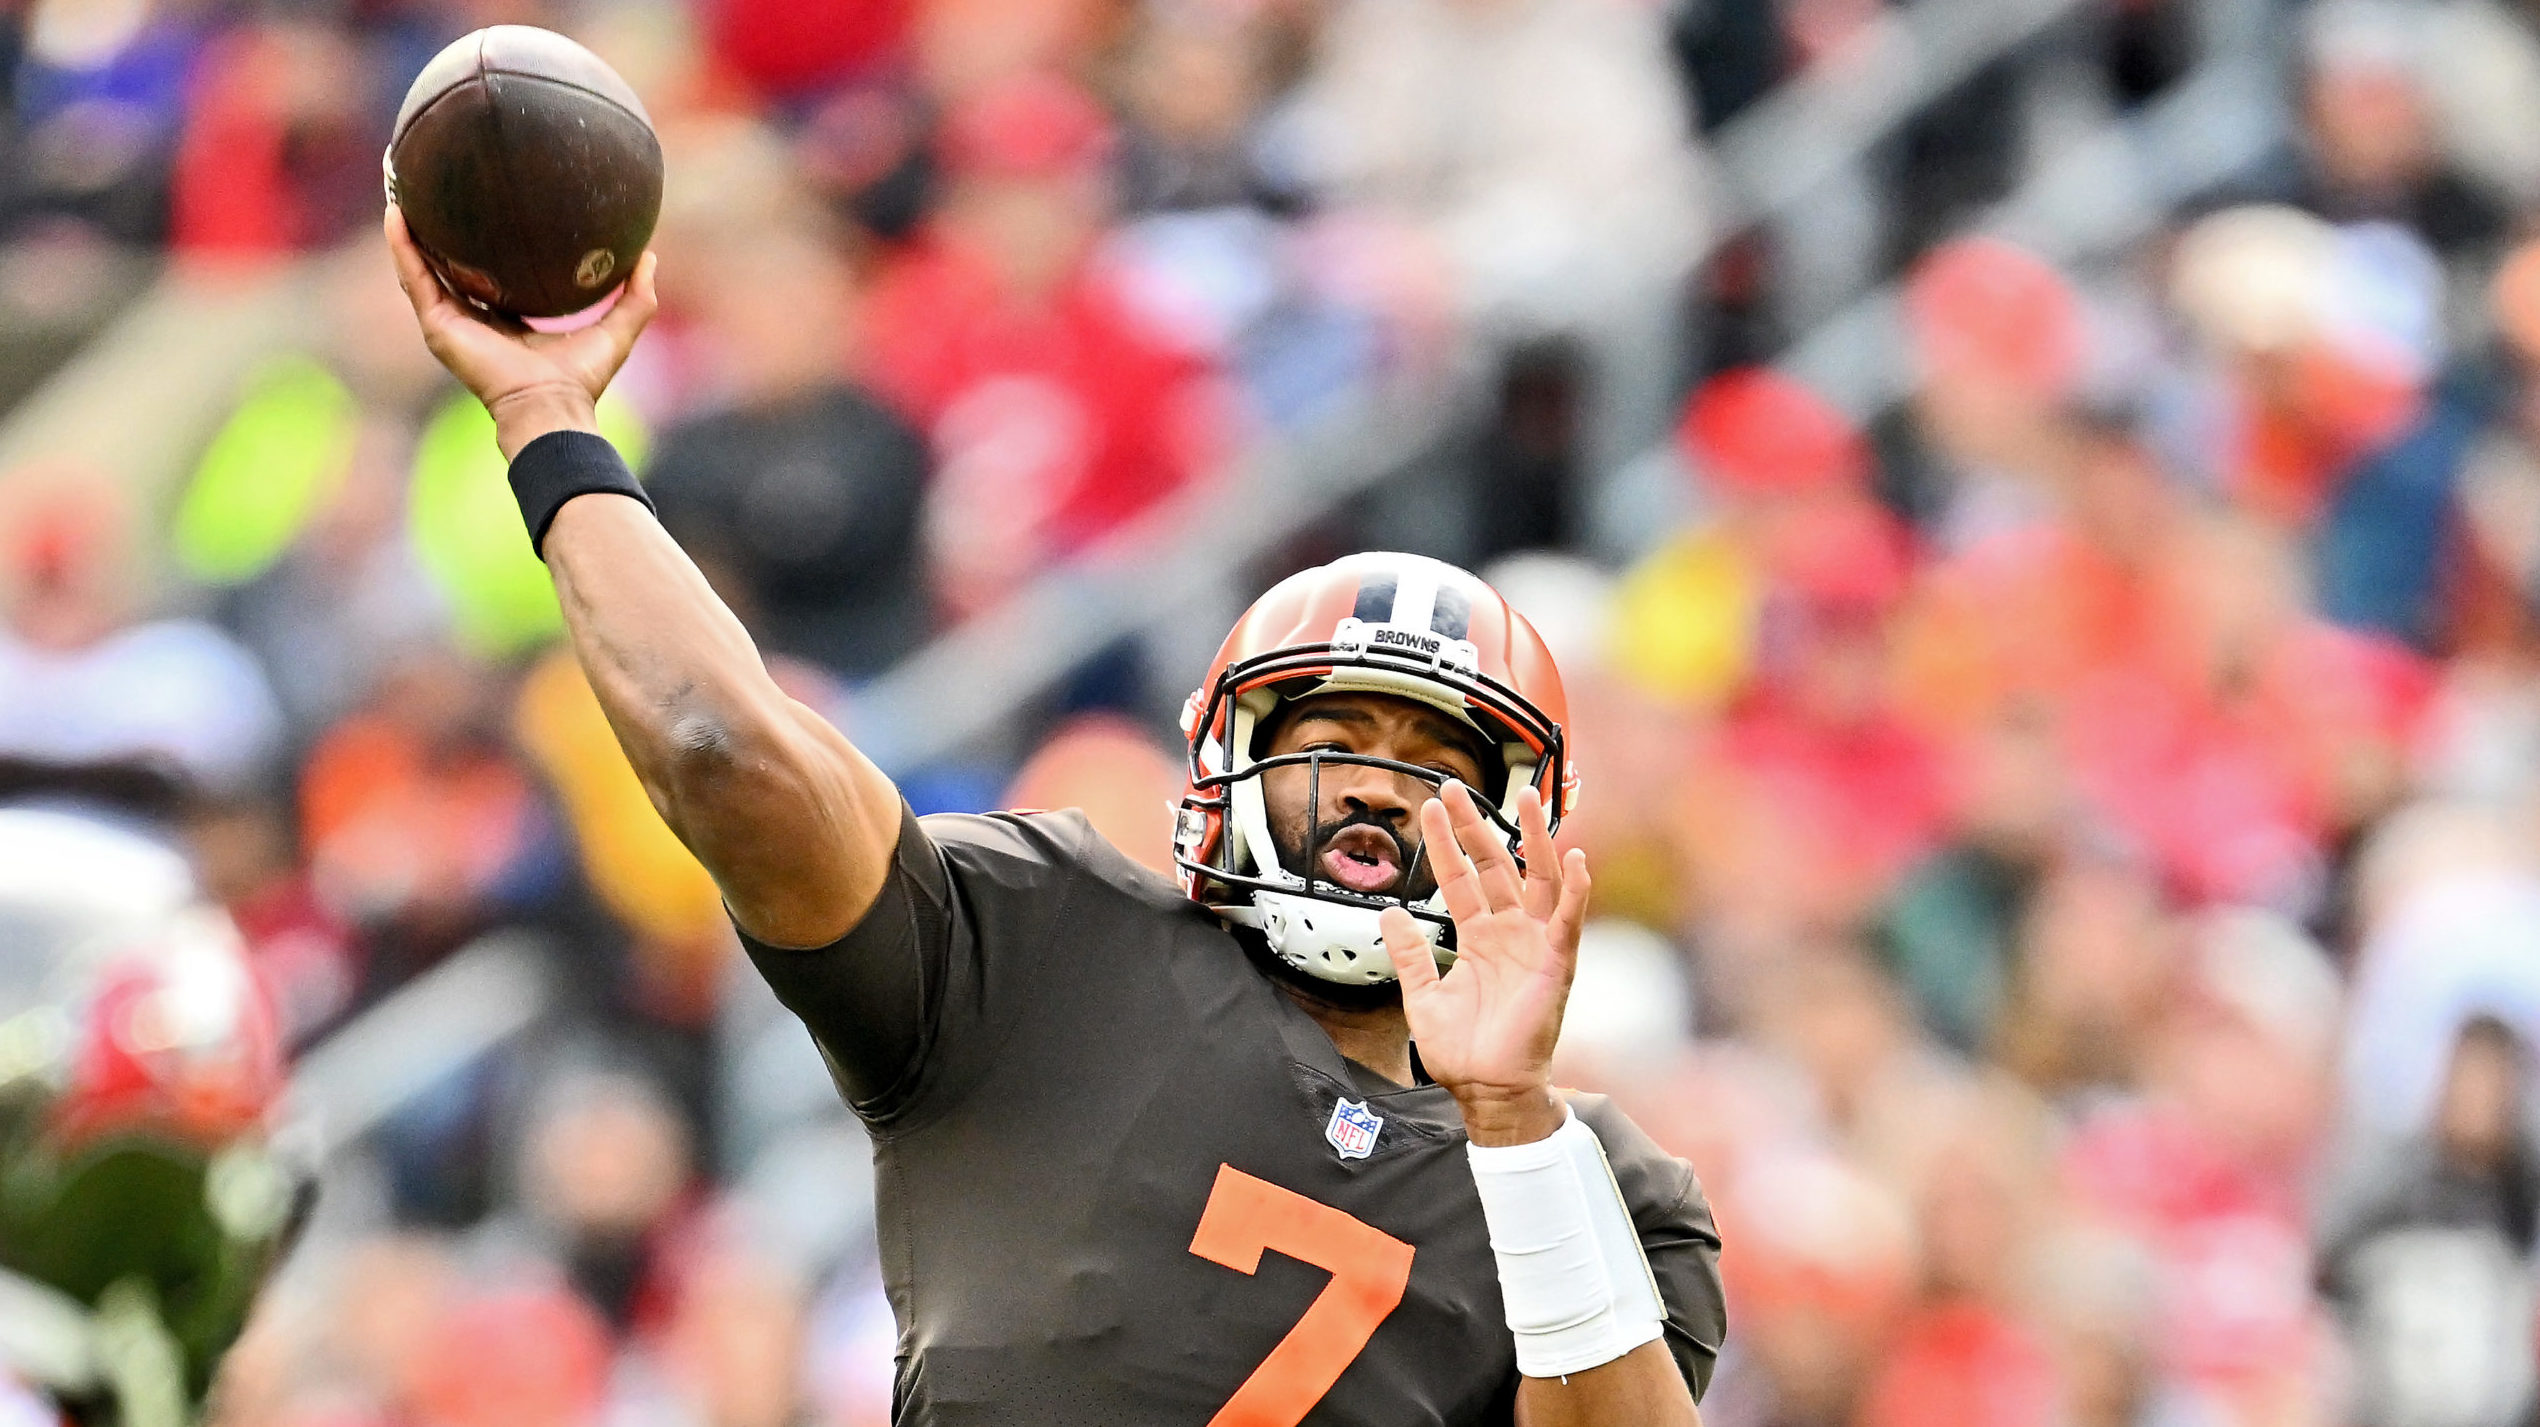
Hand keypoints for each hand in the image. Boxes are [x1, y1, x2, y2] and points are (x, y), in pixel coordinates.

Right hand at [383, 205, 659, 459]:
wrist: (551, 406)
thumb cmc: (582, 379)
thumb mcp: (617, 329)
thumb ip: (636, 296)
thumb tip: (648, 255)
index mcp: (508, 321)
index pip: (491, 276)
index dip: (486, 246)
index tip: (488, 209)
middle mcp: (474, 320)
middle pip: (449, 268)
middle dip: (439, 232)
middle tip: (435, 189)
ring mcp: (451, 323)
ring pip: (421, 269)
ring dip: (408, 233)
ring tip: (402, 189)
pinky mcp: (438, 325)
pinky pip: (413, 278)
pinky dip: (402, 248)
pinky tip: (395, 214)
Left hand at [1379, 781, 1590, 1146]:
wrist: (1487, 1090)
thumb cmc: (1461, 1052)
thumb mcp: (1422, 995)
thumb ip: (1409, 953)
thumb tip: (1390, 912)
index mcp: (1478, 938)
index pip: (1459, 878)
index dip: (1445, 844)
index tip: (1431, 807)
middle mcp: (1508, 933)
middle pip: (1495, 866)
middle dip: (1477, 826)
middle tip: (1457, 788)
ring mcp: (1535, 945)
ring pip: (1537, 879)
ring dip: (1534, 838)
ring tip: (1529, 799)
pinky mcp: (1557, 964)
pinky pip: (1569, 920)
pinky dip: (1576, 889)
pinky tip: (1576, 858)